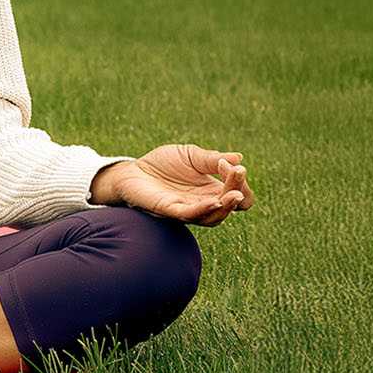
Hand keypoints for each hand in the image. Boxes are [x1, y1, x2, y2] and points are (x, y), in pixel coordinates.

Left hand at [99, 144, 254, 226]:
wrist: (132, 170)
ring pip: (214, 217)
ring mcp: (187, 209)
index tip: (233, 165)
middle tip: (237, 172)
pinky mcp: (169, 210)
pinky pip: (190, 215)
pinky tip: (215, 201)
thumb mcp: (190, 155)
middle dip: (238, 190)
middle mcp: (203, 203)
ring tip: (234, 194)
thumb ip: (211, 158)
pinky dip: (204, 209)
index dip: (240, 182)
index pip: (238, 194)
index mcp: (211, 190)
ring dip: (226, 206)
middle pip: (231, 206)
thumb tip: (239, 158)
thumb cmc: (162, 165)